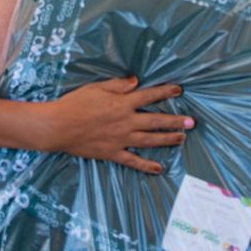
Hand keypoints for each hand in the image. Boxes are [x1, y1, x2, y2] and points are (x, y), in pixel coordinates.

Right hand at [42, 77, 192, 173]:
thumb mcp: (96, 88)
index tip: (179, 90)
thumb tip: (136, 81)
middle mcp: (126, 121)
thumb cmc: (75, 104)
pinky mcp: (113, 153)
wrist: (58, 126)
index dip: (165, 92)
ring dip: (167, 139)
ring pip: (150, 140)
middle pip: (156, 120)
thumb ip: (118, 85)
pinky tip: (159, 168)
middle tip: (192, 122)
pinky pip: (133, 161)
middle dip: (175, 121)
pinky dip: (147, 165)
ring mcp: (121, 139)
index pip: (149, 96)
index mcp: (122, 103)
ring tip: (182, 138)